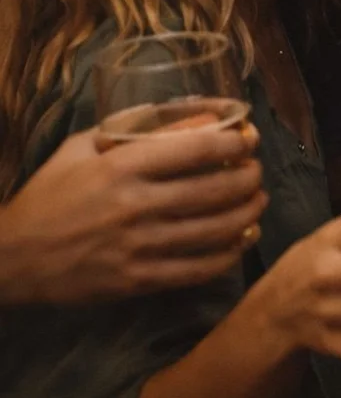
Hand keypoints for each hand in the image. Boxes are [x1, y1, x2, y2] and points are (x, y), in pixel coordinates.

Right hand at [0, 127, 265, 305]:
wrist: (10, 257)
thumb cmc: (50, 194)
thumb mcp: (83, 147)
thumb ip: (138, 129)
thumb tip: (200, 117)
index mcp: (121, 166)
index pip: (198, 148)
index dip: (236, 141)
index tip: (250, 137)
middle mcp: (135, 205)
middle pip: (218, 188)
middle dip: (250, 176)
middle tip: (256, 171)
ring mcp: (138, 246)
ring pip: (217, 229)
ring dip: (249, 213)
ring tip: (258, 201)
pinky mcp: (138, 280)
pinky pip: (199, 268)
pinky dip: (230, 254)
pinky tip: (241, 240)